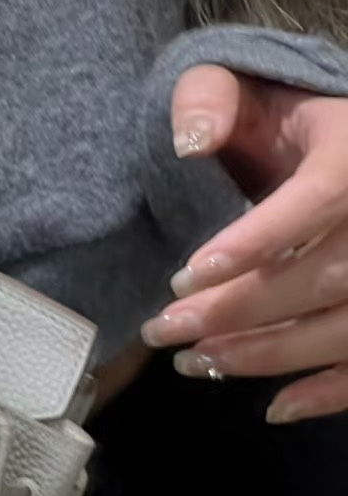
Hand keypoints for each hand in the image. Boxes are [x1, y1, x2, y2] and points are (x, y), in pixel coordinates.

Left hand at [140, 64, 347, 421]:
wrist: (340, 143)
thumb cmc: (283, 118)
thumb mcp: (246, 86)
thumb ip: (208, 97)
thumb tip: (189, 143)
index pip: (314, 201)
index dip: (254, 241)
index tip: (185, 274)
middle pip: (322, 276)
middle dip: (236, 311)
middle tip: (165, 328)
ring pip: (342, 326)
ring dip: (267, 355)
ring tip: (192, 362)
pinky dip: (329, 393)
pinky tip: (275, 408)